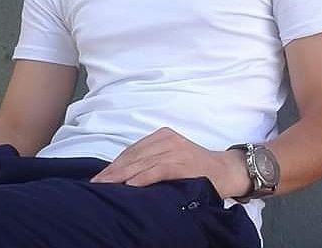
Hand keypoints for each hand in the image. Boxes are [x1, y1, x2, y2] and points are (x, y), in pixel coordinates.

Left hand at [90, 127, 250, 198]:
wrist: (226, 170)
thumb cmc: (197, 169)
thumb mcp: (173, 158)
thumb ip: (153, 161)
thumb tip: (124, 176)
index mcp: (162, 136)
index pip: (132, 151)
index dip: (114, 165)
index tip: (98, 178)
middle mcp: (167, 139)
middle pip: (133, 155)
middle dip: (112, 171)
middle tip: (95, 185)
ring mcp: (175, 149)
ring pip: (142, 162)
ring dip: (121, 176)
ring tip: (105, 186)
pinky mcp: (182, 162)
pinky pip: (157, 170)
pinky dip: (142, 178)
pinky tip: (129, 186)